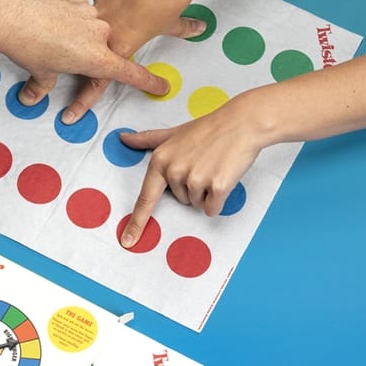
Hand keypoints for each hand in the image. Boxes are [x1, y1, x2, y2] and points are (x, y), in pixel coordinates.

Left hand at [0, 0, 172, 107]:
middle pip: (104, 49)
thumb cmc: (28, 46)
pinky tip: (46, 19)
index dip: (148, 82)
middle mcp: (100, 34)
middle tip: (58, 54)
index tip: (162, 87)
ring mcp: (89, 12)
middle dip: (86, 56)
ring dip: (74, 35)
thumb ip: (42, 86)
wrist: (9, 13)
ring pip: (90, 28)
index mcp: (97, 58)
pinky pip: (77, 10)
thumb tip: (31, 98)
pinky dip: (66, 16)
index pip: (130, 73)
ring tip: (45, 37)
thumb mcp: (40, 72)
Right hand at [56, 0, 205, 123]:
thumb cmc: (167, 6)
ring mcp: (95, 11)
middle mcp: (102, 35)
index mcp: (118, 50)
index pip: (98, 84)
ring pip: (86, 19)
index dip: (84, 102)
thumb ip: (181, 29)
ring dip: (86, 21)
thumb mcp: (172, 24)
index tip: (73, 115)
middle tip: (62, 66)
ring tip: (92, 13)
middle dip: (70, 60)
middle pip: (82, 53)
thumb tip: (198, 29)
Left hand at [119, 94, 263, 247]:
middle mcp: (175, 171)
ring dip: (207, 192)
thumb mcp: (174, 133)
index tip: (128, 242)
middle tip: (204, 163)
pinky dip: (219, 199)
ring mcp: (196, 179)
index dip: (136, 222)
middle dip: (193, 187)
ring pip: (197, 204)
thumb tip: (123, 138)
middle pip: (180, 200)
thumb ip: (148, 140)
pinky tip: (224, 176)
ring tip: (214, 166)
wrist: (242, 123)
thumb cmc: (208, 129)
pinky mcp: (218, 186)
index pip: (146, 198)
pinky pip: (212, 208)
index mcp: (160, 160)